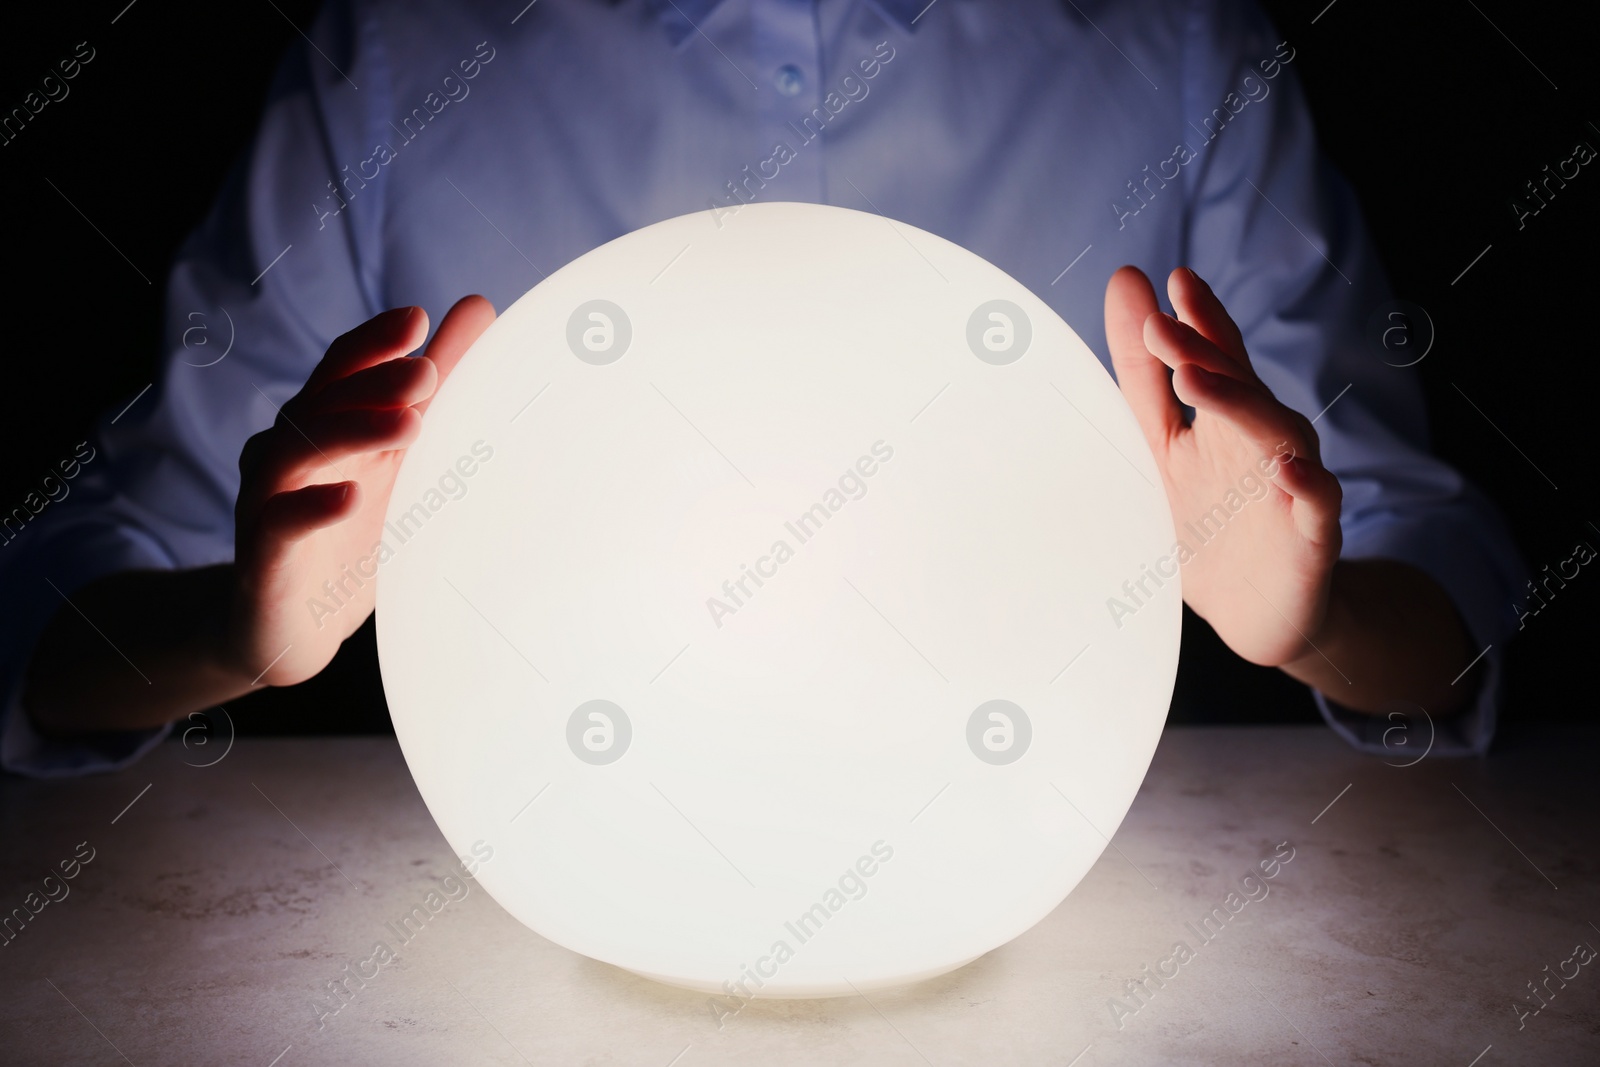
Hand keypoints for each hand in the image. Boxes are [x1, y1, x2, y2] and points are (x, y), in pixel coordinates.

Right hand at [226, 296, 495, 685]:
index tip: (418, 319)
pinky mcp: (263, 557)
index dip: (374, 342)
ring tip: (408, 425)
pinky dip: (312, 507)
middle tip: (427, 372)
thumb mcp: (400, 457)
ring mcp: (266, 502)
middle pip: (320, 403)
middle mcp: (285, 453)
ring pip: (295, 453)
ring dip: (350, 433)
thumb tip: (479, 306)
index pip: (341, 368)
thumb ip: (435, 385)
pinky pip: (280, 524)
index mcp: (320, 426)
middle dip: (372, 384)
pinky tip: (350, 497)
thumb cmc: (347, 533)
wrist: (288, 627)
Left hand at [1104, 266, 1341, 666]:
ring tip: (1196, 379)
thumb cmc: (1210, 523)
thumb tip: (1124, 281)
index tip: (1172, 280)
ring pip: (1277, 435)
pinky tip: (1285, 470)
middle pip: (1242, 387)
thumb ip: (1144, 372)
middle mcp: (1266, 441)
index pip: (1219, 357)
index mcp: (1230, 419)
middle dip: (1204, 354)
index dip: (1200, 318)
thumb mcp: (1163, 444)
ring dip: (1239, 405)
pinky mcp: (1312, 535)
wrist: (1256, 613)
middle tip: (1161, 324)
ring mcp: (1292, 486)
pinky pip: (1317, 503)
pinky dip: (1305, 484)